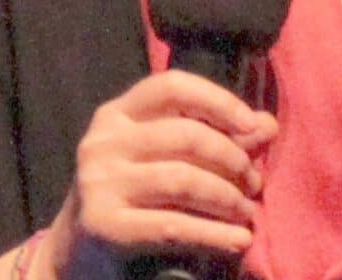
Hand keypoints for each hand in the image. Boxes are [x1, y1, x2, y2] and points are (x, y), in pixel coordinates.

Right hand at [38, 70, 277, 279]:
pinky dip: (214, 234)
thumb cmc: (130, 194)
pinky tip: (239, 240)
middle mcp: (104, 142)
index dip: (217, 100)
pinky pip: (173, 226)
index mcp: (117, 113)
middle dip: (232, 158)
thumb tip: (267, 125)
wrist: (73, 254)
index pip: (172, 86)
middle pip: (186, 136)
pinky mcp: (104, 227)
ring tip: (248, 212)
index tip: (253, 124)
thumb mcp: (162, 156)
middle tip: (254, 182)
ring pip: (183, 180)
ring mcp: (100, 184)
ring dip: (228, 198)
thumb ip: (212, 135)